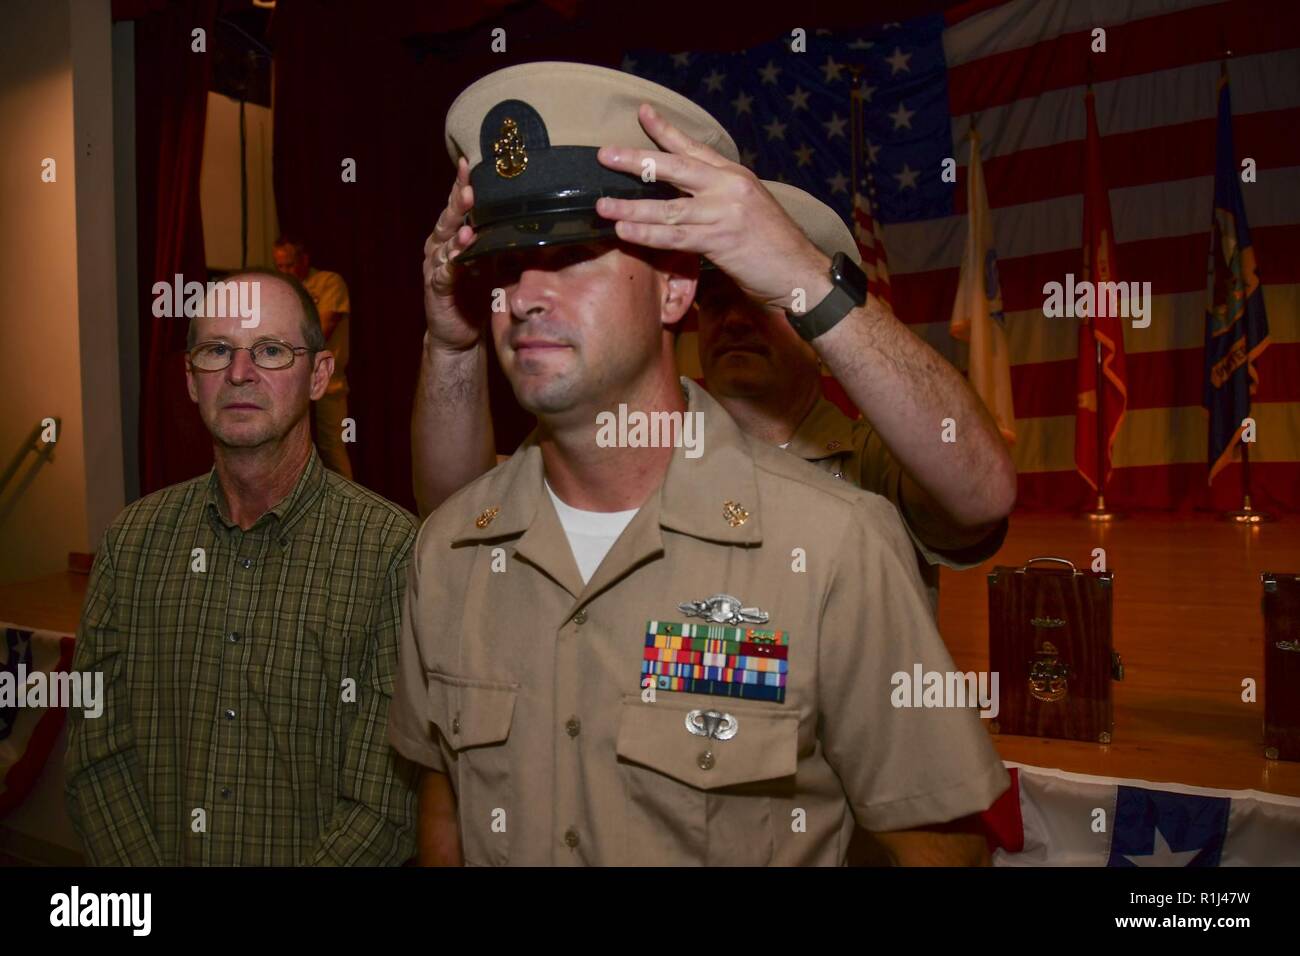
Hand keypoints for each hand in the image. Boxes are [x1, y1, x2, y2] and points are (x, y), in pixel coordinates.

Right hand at [422, 157, 481, 350]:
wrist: (459, 332)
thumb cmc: (476, 292)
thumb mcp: (491, 261)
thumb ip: (500, 239)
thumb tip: (530, 217)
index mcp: (453, 236)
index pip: (458, 206)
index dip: (461, 185)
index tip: (469, 164)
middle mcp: (440, 246)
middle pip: (449, 219)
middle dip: (458, 203)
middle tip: (469, 187)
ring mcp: (436, 266)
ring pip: (445, 244)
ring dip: (456, 233)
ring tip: (467, 222)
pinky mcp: (437, 289)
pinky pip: (444, 274)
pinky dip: (451, 265)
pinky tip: (458, 257)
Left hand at [595, 104, 832, 312]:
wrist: (800, 272)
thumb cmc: (774, 245)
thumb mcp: (749, 208)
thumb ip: (720, 197)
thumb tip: (689, 197)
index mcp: (735, 176)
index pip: (695, 147)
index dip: (666, 130)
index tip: (643, 113)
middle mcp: (728, 187)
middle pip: (675, 167)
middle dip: (637, 160)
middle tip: (605, 155)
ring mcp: (724, 213)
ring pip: (668, 206)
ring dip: (631, 206)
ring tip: (603, 205)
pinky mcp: (720, 241)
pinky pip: (675, 236)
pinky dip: (647, 233)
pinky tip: (625, 230)